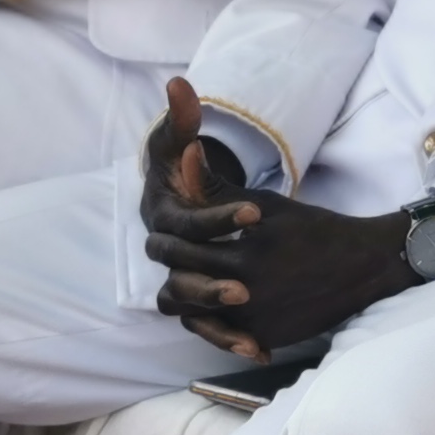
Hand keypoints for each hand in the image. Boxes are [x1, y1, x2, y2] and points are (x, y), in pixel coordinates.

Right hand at [135, 79, 261, 356]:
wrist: (200, 220)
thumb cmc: (194, 183)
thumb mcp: (194, 158)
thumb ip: (184, 126)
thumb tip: (179, 85)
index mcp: (170, 220)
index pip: (191, 225)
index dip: (222, 218)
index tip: (258, 212)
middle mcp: (175, 259)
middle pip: (186, 277)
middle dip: (213, 279)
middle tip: (247, 283)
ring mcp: (192, 287)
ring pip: (193, 312)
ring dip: (219, 323)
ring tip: (252, 320)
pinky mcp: (210, 312)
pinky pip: (213, 334)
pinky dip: (232, 343)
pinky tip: (264, 349)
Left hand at [138, 87, 414, 354]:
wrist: (361, 266)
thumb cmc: (313, 229)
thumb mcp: (265, 205)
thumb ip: (218, 187)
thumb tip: (184, 155)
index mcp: (241, 257)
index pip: (179, 253)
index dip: (166, 241)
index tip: (165, 233)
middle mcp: (243, 295)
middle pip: (180, 288)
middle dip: (172, 269)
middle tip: (171, 256)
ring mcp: (253, 322)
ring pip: (193, 319)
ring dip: (187, 299)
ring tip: (190, 280)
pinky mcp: (265, 338)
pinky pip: (222, 337)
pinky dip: (214, 322)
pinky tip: (214, 304)